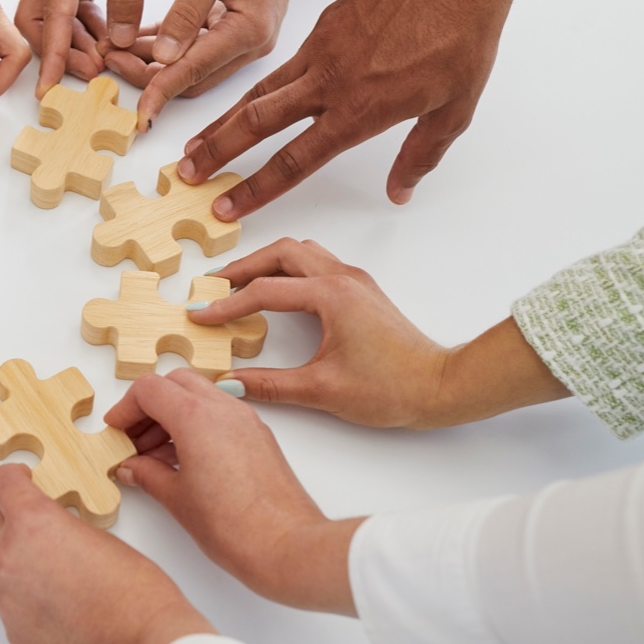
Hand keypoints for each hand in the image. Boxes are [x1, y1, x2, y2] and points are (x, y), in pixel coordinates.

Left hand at [0, 464, 214, 643]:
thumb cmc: (136, 593)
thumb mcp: (99, 535)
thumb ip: (62, 527)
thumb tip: (52, 531)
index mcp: (32, 524)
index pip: (3, 485)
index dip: (13, 479)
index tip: (20, 481)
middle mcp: (10, 558)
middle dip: (12, 514)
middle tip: (32, 516)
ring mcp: (7, 599)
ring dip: (5, 548)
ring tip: (31, 551)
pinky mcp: (14, 629)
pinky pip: (3, 599)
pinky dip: (15, 588)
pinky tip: (42, 592)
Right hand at [17, 0, 169, 97]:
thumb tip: (117, 42)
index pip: (49, 17)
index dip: (50, 55)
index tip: (45, 88)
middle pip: (40, 20)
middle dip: (60, 51)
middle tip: (91, 74)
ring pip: (59, 16)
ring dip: (78, 41)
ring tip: (105, 63)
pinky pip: (77, 4)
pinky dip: (91, 25)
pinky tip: (110, 40)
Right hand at [104, 370, 361, 614]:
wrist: (288, 547)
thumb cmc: (235, 526)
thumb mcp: (176, 499)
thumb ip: (147, 474)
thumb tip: (131, 466)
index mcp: (197, 417)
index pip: (149, 389)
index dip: (126, 408)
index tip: (117, 431)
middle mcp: (224, 409)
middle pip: (175, 382)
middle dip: (149, 406)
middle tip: (134, 440)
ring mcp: (246, 421)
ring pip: (200, 395)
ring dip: (173, 415)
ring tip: (156, 457)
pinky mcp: (260, 437)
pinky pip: (221, 415)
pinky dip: (197, 425)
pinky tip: (185, 462)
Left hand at [105, 0, 313, 131]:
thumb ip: (186, 12)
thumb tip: (163, 56)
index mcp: (249, 30)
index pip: (194, 70)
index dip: (160, 90)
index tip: (138, 112)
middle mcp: (252, 45)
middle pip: (192, 78)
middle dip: (148, 76)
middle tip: (108, 59)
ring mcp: (246, 42)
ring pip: (192, 68)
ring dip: (154, 63)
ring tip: (115, 48)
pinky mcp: (238, 33)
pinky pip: (198, 51)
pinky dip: (169, 48)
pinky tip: (138, 40)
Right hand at [177, 0, 547, 217]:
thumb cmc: (460, 39)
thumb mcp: (453, 111)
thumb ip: (419, 156)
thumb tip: (400, 192)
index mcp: (357, 111)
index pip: (293, 161)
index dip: (256, 189)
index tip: (226, 207)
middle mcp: (328, 82)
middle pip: (256, 123)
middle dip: (216, 151)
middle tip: (186, 172)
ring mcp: (320, 49)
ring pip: (259, 90)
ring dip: (224, 119)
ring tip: (198, 140)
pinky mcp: (323, 24)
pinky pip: (285, 62)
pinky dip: (261, 84)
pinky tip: (256, 96)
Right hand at [192, 238, 572, 427]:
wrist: (442, 388)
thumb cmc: (393, 388)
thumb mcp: (321, 390)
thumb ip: (269, 385)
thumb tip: (229, 383)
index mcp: (330, 295)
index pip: (264, 291)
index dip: (227, 304)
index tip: (201, 315)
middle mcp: (343, 279)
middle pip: (281, 253)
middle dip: (243, 266)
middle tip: (214, 286)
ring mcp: (355, 282)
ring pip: (301, 253)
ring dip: (267, 263)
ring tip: (240, 284)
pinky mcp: (361, 292)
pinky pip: (317, 264)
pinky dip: (289, 270)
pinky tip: (277, 293)